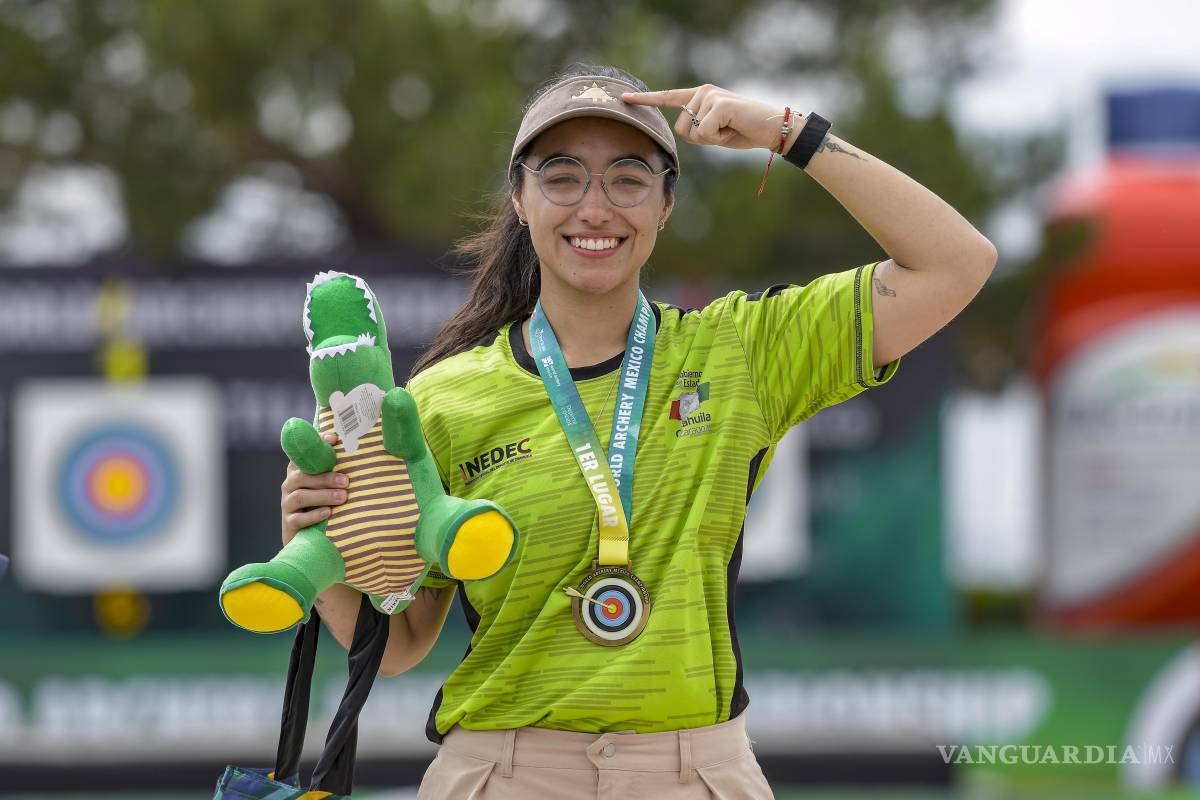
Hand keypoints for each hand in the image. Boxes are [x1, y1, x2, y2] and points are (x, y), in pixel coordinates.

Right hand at [280, 431, 346, 545]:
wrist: (306, 537)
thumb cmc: (323, 504)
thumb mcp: (328, 486)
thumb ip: (337, 471)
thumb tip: (363, 454)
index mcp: (298, 471)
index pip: (302, 454)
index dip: (317, 444)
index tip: (334, 439)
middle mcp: (289, 485)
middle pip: (302, 477)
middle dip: (325, 478)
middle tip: (346, 481)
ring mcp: (287, 504)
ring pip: (300, 496)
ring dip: (322, 495)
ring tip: (343, 497)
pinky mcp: (289, 523)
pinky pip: (298, 519)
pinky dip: (314, 515)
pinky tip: (328, 513)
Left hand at [621, 84, 790, 151]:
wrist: (770, 129)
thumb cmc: (743, 131)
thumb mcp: (714, 131)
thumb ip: (696, 127)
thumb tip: (684, 130)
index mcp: (699, 96)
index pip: (668, 98)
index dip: (645, 100)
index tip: (624, 99)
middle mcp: (702, 92)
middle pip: (680, 128)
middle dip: (700, 139)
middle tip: (723, 132)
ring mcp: (710, 96)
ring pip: (692, 132)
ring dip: (710, 139)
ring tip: (730, 128)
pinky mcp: (719, 104)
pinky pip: (704, 132)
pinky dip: (718, 138)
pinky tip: (733, 128)